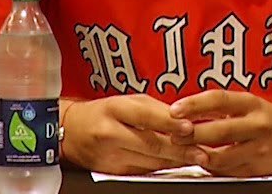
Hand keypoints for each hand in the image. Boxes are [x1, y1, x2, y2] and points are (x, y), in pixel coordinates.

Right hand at [61, 94, 203, 173]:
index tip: (189, 128)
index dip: (169, 123)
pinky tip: (177, 164)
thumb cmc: (104, 112)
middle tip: (201, 153)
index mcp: (115, 109)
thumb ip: (156, 109)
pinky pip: (142, 171)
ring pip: (149, 161)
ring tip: (197, 159)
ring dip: (175, 161)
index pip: (146, 116)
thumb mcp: (128, 101)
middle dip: (179, 150)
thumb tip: (184, 118)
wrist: (69, 131)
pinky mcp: (110, 170)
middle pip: (150, 144)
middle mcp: (110, 133)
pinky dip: (162, 167)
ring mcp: (109, 155)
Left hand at [168, 90, 271, 176]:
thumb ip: (220, 108)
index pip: (219, 99)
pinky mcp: (259, 168)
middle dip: (192, 135)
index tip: (174, 109)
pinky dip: (213, 169)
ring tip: (186, 153)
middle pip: (219, 131)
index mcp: (252, 103)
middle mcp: (257, 124)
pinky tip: (205, 163)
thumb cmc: (270, 118)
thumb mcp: (249, 104)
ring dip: (199, 156)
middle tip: (173, 136)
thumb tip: (183, 112)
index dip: (194, 104)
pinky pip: (229, 172)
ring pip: (222, 157)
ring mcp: (259, 148)